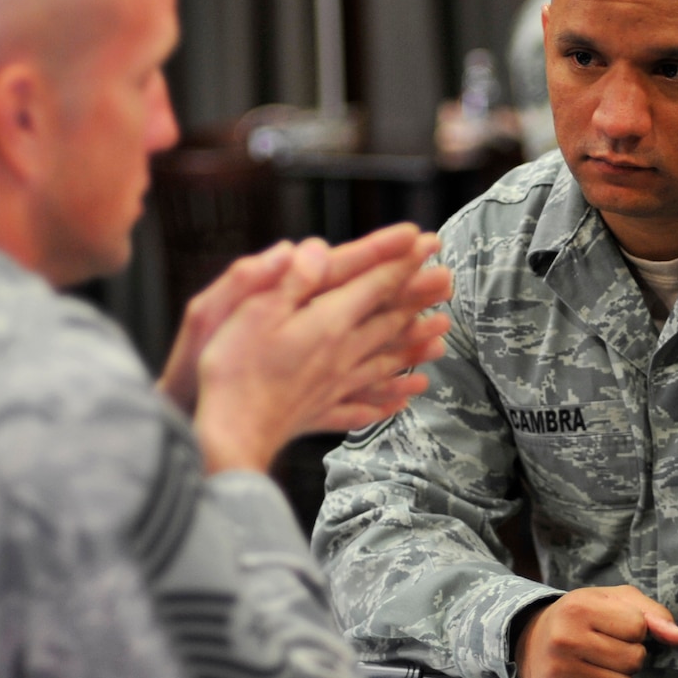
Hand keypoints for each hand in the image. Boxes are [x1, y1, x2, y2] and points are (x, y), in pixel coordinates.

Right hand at [158, 224, 449, 414]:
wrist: (231, 433)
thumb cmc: (234, 369)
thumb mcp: (254, 310)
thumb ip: (292, 280)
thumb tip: (318, 248)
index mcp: (327, 323)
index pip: (374, 285)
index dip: (402, 262)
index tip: (427, 244)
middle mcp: (341, 353)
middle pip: (389, 321)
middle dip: (419, 299)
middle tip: (447, 282)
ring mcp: (335, 385)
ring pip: (386, 361)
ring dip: (414, 347)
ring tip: (441, 339)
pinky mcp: (322, 410)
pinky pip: (365, 405)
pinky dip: (388, 400)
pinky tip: (403, 401)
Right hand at [513, 586, 677, 677]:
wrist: (530, 640)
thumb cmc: (581, 617)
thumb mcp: (613, 601)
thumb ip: (652, 614)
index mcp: (579, 606)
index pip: (638, 628)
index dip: (634, 629)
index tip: (613, 626)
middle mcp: (565, 638)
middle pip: (634, 660)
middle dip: (629, 655)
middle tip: (606, 648)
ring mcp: (558, 670)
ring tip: (597, 664)